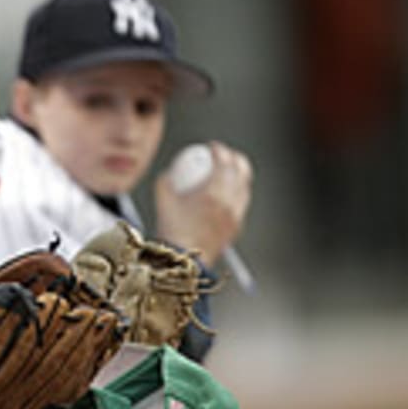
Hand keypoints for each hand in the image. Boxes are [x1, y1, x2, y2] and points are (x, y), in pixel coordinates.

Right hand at [154, 140, 252, 266]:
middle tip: (225, 156)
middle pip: (242, 170)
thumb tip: (169, 173)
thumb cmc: (172, 233)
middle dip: (235, 159)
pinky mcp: (235, 227)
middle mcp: (229, 202)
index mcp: (213, 192)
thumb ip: (166, 182)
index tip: (212, 147)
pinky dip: (236, 194)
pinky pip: (241, 203)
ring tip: (228, 174)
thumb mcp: (162, 201)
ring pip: (245, 187)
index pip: (223, 161)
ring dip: (238, 176)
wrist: (184, 261)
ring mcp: (235, 215)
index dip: (219, 150)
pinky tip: (226, 196)